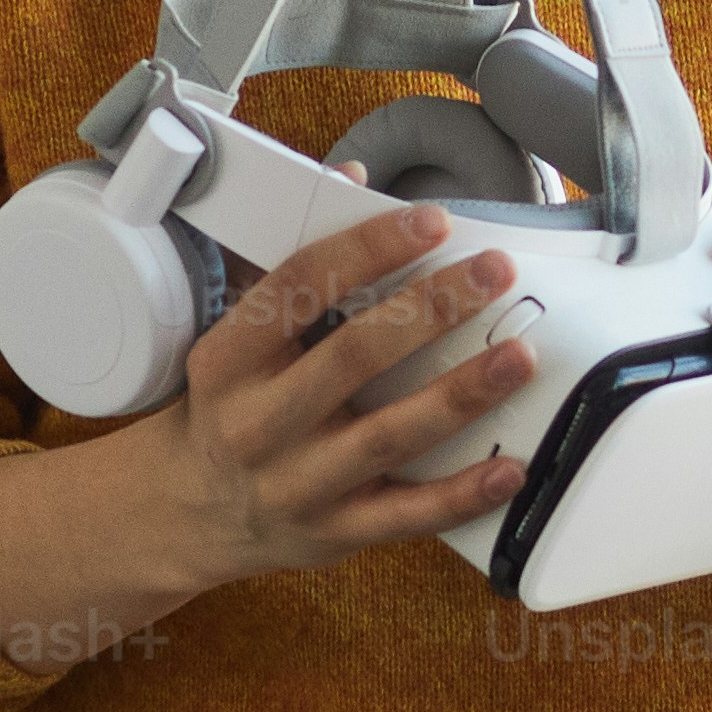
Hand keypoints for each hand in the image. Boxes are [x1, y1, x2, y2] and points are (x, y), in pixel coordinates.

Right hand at [156, 208, 543, 586]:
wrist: (191, 510)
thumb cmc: (230, 404)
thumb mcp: (237, 333)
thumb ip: (296, 259)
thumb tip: (355, 179)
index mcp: (229, 359)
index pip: (298, 287)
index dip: (368, 249)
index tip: (432, 220)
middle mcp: (258, 422)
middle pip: (353, 356)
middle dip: (431, 310)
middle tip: (494, 272)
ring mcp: (297, 483)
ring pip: (388, 436)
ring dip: (459, 395)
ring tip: (520, 357)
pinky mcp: (334, 532)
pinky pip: (406, 516)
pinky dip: (462, 495)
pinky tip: (512, 467)